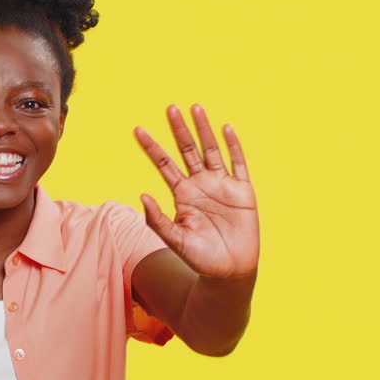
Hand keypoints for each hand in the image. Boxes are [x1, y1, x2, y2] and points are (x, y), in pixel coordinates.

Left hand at [135, 103, 258, 279]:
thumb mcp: (175, 240)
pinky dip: (233, 146)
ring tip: (195, 108)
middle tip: (170, 108)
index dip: (152, 147)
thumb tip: (142, 196)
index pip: (164, 165)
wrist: (229, 271)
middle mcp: (201, 185)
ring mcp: (222, 186)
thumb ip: (158, 220)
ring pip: (211, 150)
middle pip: (187, 151)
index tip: (138, 130)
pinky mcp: (242, 191)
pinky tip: (226, 129)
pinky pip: (238, 164)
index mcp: (182, 194)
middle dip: (179, 130)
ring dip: (204, 130)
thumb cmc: (200, 258)